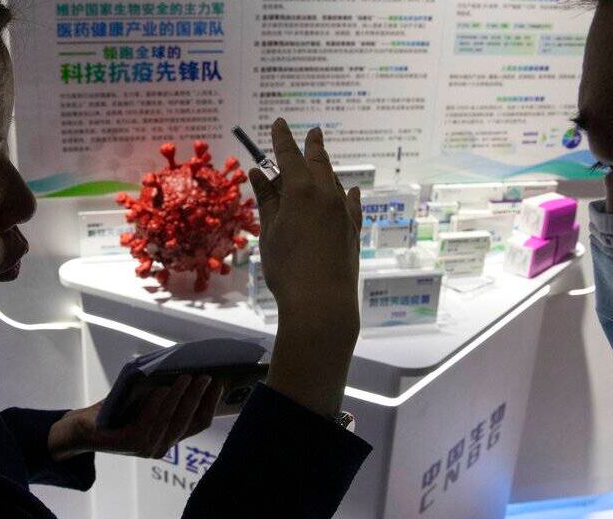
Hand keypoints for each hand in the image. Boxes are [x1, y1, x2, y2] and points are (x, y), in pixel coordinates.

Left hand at [48, 374, 224, 460]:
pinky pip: (149, 421)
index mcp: (170, 437)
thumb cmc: (117, 410)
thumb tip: (189, 368)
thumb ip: (166, 394)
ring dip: (181, 397)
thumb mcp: (145, 401)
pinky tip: (161, 388)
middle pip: (189, 420)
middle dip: (200, 396)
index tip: (221, 382)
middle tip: (207, 374)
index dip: (212, 403)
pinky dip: (157, 404)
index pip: (199, 422)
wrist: (83, 428)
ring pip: (171, 419)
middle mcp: (162, 446)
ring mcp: (147, 447)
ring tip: (187, 376)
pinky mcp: (131, 444)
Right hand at [247, 118, 362, 417]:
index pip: (289, 155)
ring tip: (321, 159)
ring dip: (326, 168)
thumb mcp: (270, 231)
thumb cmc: (286, 266)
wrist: (321, 300)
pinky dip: (346, 192)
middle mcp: (326, 194)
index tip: (279, 123)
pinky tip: (348, 188)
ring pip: (334, 181)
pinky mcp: (352, 229)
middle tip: (313, 131)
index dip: (282, 138)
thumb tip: (259, 173)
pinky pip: (350, 202)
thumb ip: (266, 200)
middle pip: (318, 162)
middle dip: (313, 145)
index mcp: (301, 190)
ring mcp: (343, 211)